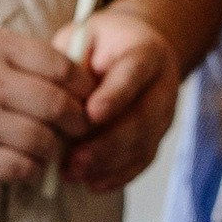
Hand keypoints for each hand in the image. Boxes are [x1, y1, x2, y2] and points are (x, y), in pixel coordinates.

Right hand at [0, 29, 86, 185]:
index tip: (88, 97)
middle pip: (59, 106)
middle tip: (80, 129)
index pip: (62, 67)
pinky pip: (18, 168)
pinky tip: (28, 166)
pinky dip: (32, 170)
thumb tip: (66, 73)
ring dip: (56, 150)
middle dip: (78, 122)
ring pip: (43, 141)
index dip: (84, 86)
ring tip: (52, 150)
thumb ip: (13, 54)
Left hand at [59, 5, 180, 193]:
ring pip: (142, 145)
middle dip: (107, 142)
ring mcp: (163, 115)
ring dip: (107, 164)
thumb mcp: (84, 37)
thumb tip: (57, 99)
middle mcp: (162, 85)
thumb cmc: (101, 44)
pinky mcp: (157, 137)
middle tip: (74, 159)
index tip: (90, 115)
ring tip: (73, 173)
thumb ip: (74, 63)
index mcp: (146, 52)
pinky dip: (117, 176)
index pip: (133, 74)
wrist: (135, 49)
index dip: (114, 96)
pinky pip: (141, 161)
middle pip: (142, 118)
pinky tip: (91, 184)